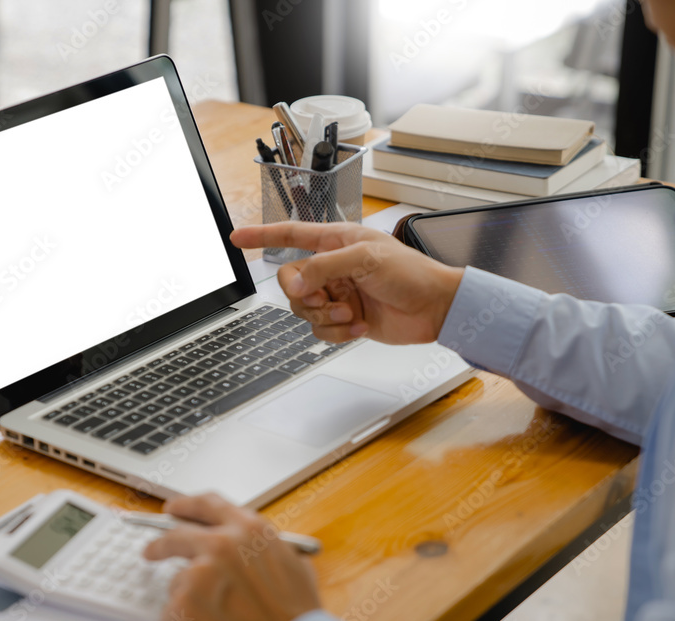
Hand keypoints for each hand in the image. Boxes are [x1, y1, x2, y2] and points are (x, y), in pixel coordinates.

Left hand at [143, 493, 320, 620]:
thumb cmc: (297, 617)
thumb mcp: (292, 563)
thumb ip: (261, 546)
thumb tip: (242, 543)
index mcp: (248, 530)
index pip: (207, 504)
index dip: (186, 506)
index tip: (173, 510)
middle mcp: (221, 544)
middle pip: (176, 535)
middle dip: (161, 544)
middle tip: (152, 551)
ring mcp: (198, 574)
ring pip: (178, 580)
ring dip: (189, 597)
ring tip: (218, 618)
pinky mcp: (183, 606)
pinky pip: (173, 612)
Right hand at [231, 222, 463, 344]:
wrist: (436, 308)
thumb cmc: (411, 273)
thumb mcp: (365, 259)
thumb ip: (323, 267)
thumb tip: (293, 282)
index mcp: (336, 241)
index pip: (290, 235)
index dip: (262, 235)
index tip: (237, 238)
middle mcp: (333, 267)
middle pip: (291, 282)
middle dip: (304, 295)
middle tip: (325, 298)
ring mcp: (337, 294)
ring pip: (303, 310)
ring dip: (325, 316)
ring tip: (351, 313)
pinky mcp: (345, 319)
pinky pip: (319, 330)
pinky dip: (336, 332)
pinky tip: (359, 326)